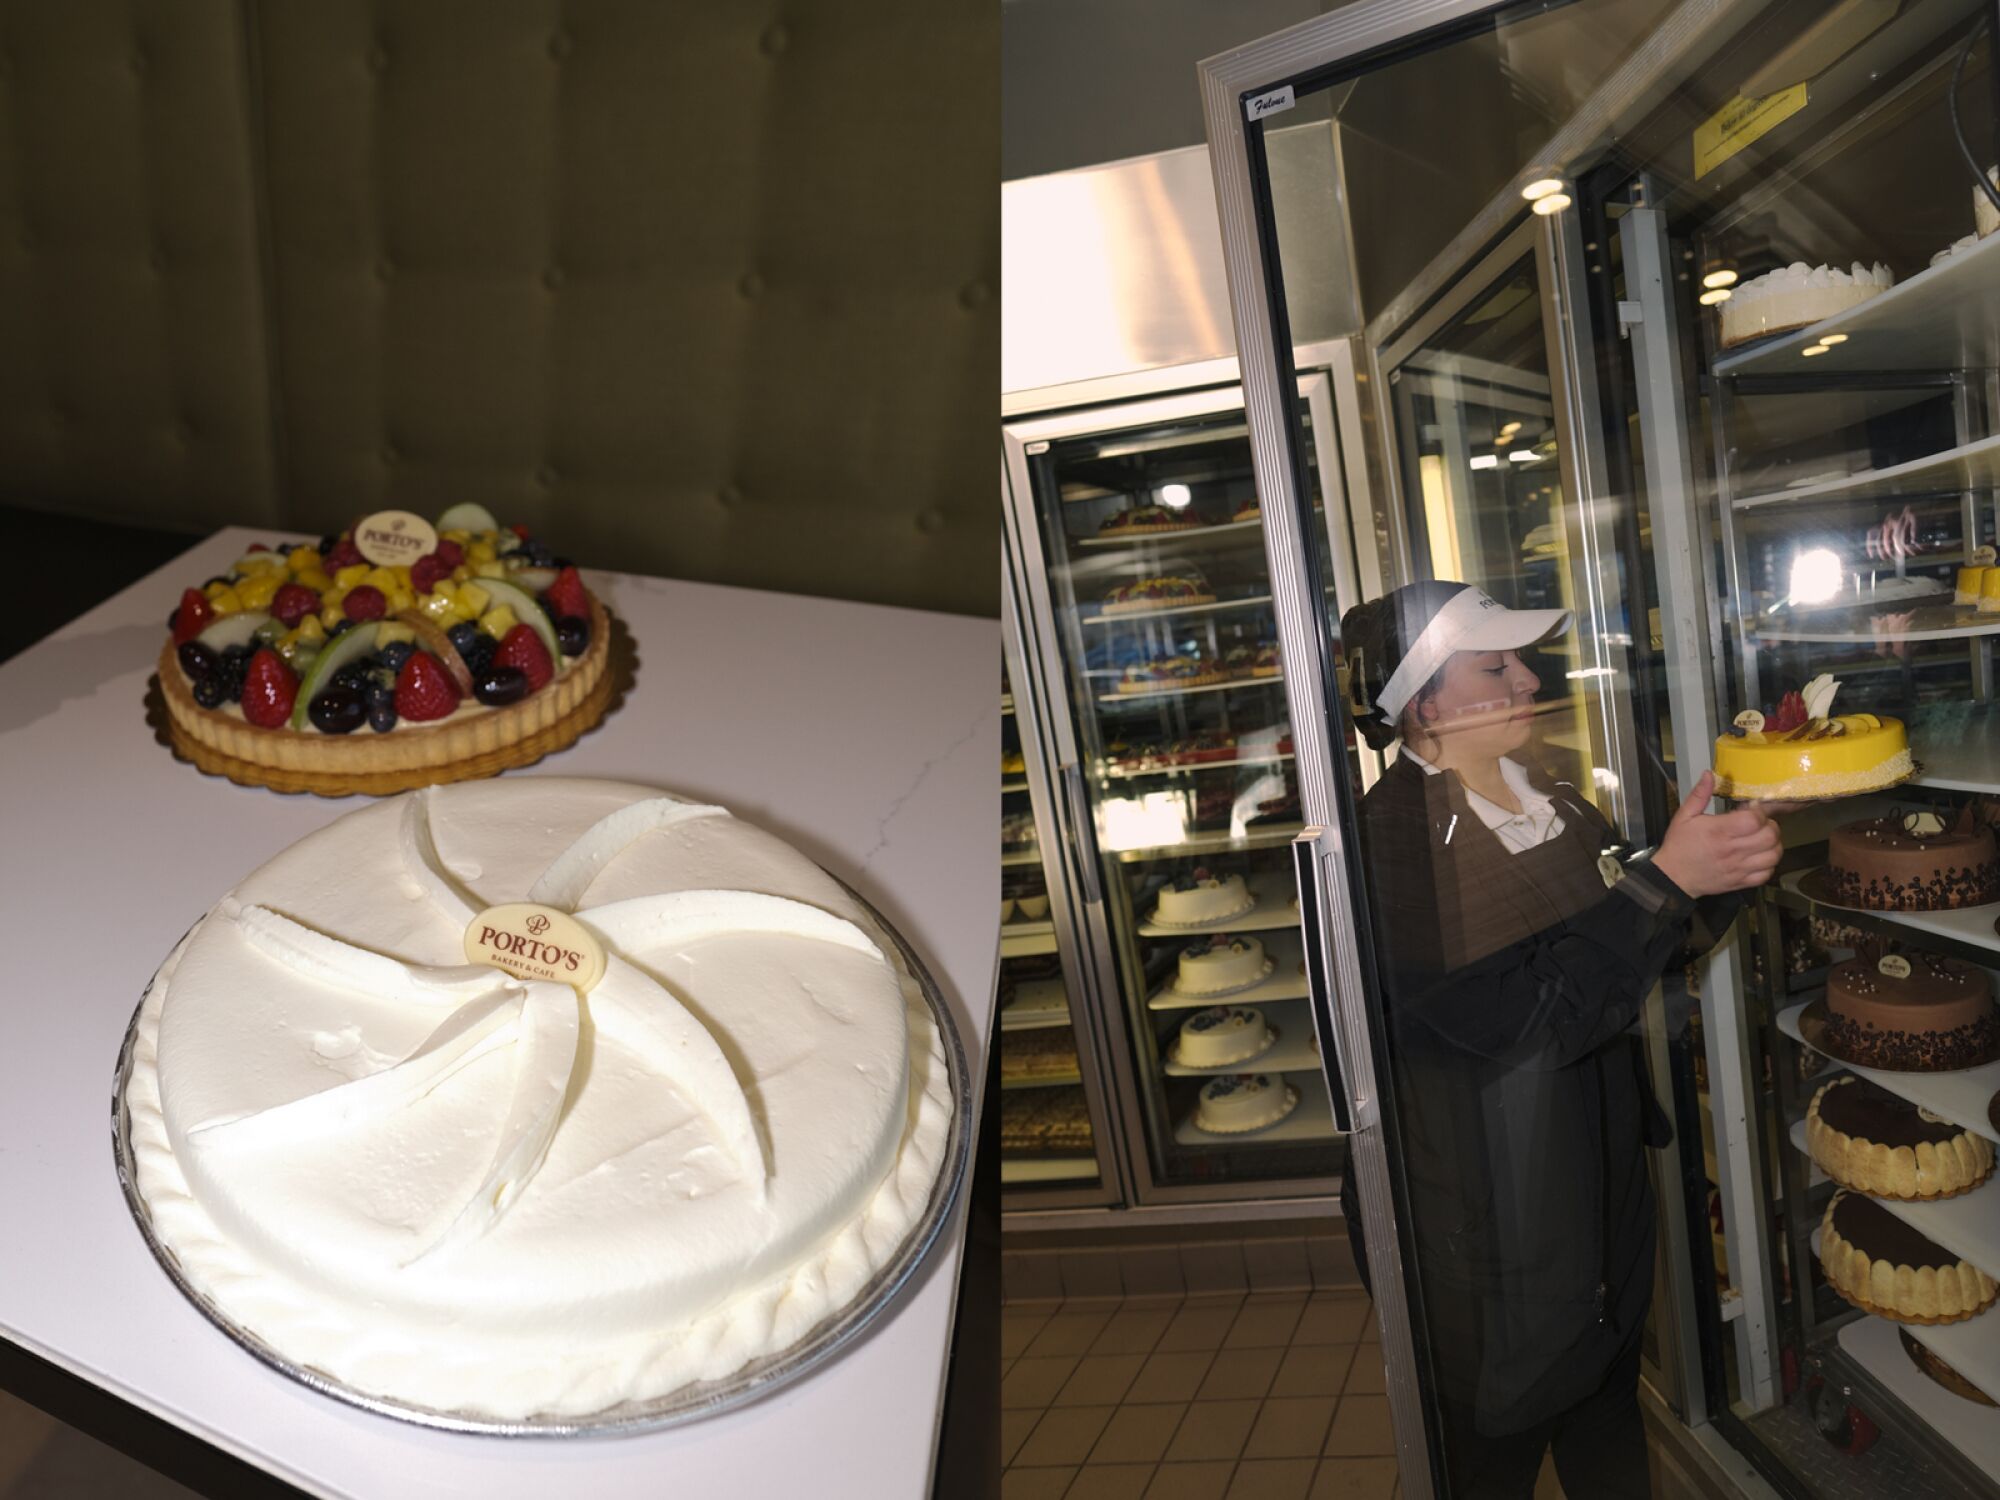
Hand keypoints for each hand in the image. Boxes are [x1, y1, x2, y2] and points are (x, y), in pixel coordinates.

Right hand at [1653, 770, 1783, 897]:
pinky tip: (1759, 857)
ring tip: (1762, 840)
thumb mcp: (1684, 816)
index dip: (1759, 812)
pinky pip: (1766, 874)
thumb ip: (1699, 795)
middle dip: (1770, 826)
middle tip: (1760, 824)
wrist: (1672, 877)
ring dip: (1773, 845)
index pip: (1754, 820)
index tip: (1752, 809)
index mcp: (1719, 831)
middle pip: (1770, 837)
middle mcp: (1732, 850)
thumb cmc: (1679, 845)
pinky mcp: (1740, 881)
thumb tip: (1709, 775)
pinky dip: (1768, 864)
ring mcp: (1738, 868)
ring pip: (1773, 856)